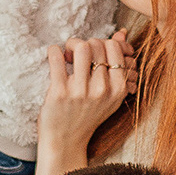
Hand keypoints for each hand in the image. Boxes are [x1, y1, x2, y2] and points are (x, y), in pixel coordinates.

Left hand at [38, 35, 130, 160]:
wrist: (65, 142)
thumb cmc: (87, 115)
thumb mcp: (109, 94)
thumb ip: (117, 64)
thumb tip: (121, 32)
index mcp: (118, 89)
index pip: (114, 47)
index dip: (102, 43)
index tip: (93, 55)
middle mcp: (102, 90)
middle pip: (97, 45)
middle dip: (85, 43)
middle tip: (77, 56)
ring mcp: (81, 92)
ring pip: (81, 47)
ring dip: (71, 45)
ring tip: (68, 56)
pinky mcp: (60, 93)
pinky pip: (56, 56)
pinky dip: (54, 50)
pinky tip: (55, 57)